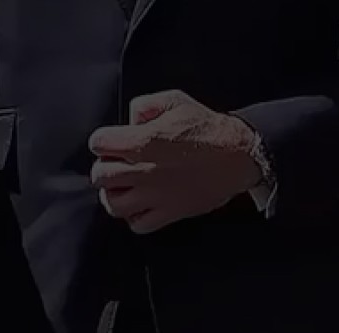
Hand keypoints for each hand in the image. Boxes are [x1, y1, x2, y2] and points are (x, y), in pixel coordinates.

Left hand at [88, 90, 263, 233]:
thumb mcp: (175, 101)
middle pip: (100, 175)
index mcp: (141, 142)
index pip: (98, 143)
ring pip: (113, 204)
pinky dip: (134, 217)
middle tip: (118, 163)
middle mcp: (142, 172)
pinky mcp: (169, 213)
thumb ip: (145, 106)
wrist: (240, 154)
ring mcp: (154, 196)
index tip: (114, 140)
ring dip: (114, 194)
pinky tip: (141, 205)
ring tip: (124, 186)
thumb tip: (130, 120)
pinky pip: (138, 225)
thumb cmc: (209, 127)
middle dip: (105, 166)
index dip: (105, 140)